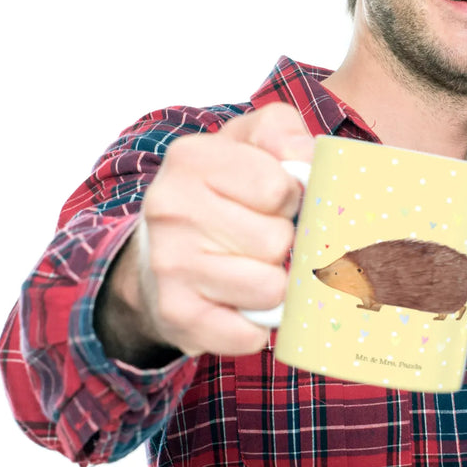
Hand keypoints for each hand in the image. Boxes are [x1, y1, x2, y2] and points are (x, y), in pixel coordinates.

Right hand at [97, 103, 313, 360]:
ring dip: (275, 284)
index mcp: (192, 158)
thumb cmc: (222, 192)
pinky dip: (257, 325)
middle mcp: (170, 208)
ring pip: (270, 289)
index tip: (273, 201)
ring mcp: (169, 265)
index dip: (290, 199)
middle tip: (260, 237)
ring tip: (253, 268)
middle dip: (283, 243)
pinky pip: (249, 334)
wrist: (159, 253)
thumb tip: (307, 159)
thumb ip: (282, 132)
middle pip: (277, 241)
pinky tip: (241, 304)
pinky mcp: (176, 315)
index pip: (280, 188)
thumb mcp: (249, 142)